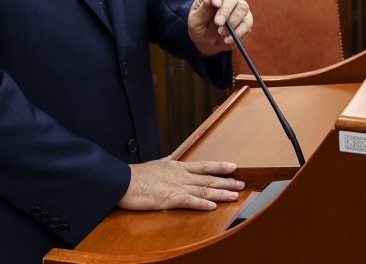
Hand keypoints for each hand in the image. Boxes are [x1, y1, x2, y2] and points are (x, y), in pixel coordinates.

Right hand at [118, 156, 243, 210]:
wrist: (124, 181)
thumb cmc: (138, 175)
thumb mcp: (156, 164)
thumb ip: (166, 163)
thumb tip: (172, 159)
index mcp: (178, 167)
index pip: (204, 166)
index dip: (220, 166)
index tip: (234, 166)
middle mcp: (181, 176)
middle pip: (209, 178)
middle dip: (227, 181)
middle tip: (241, 183)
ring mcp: (177, 187)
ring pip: (204, 189)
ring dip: (221, 193)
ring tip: (235, 195)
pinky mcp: (170, 199)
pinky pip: (189, 201)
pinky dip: (202, 203)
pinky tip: (212, 205)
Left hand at [187, 0, 252, 56]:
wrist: (207, 42)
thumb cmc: (199, 28)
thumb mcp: (195, 21)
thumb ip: (202, 10)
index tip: (216, 4)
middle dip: (226, 11)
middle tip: (218, 23)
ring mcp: (238, 7)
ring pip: (243, 8)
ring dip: (233, 22)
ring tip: (221, 33)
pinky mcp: (246, 20)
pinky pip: (247, 22)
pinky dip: (239, 32)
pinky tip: (228, 39)